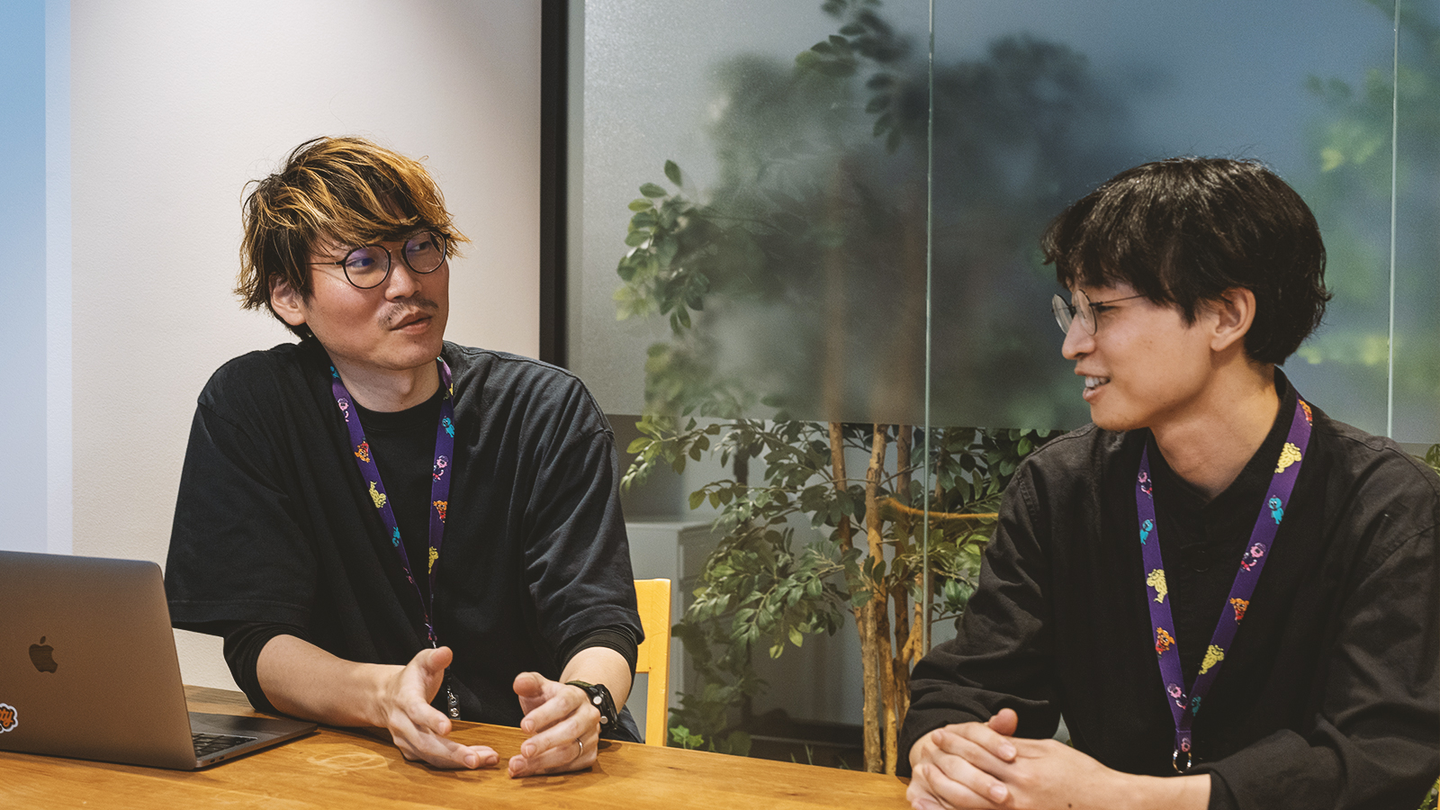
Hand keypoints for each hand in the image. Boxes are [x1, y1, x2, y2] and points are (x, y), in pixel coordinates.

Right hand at [377, 646, 497, 769]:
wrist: (386, 697)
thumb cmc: (410, 679)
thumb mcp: (421, 662)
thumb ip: (434, 658)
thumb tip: (446, 652)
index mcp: (405, 700)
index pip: (416, 711)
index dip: (431, 719)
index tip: (448, 728)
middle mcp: (403, 724)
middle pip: (425, 742)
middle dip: (451, 753)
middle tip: (475, 759)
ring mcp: (406, 741)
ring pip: (431, 756)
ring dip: (457, 761)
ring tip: (485, 760)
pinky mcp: (412, 751)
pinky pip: (433, 761)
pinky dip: (454, 764)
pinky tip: (477, 760)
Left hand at [507, 671, 600, 776]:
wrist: (575, 711)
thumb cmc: (552, 700)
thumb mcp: (540, 687)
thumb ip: (529, 683)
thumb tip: (518, 683)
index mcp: (576, 696)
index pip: (563, 704)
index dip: (544, 715)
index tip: (523, 725)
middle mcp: (588, 716)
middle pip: (570, 730)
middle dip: (545, 742)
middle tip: (524, 750)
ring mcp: (591, 737)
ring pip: (570, 752)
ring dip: (542, 761)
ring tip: (518, 765)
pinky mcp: (589, 755)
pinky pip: (570, 767)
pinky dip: (548, 771)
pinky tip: (530, 770)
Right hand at [907, 709, 1019, 809]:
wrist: (941, 765)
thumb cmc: (976, 755)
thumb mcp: (988, 740)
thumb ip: (999, 730)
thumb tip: (1009, 715)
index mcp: (951, 732)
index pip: (971, 732)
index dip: (992, 742)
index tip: (1012, 754)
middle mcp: (933, 749)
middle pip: (957, 764)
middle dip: (981, 780)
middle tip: (1004, 793)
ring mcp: (922, 770)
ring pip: (943, 784)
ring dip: (967, 797)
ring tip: (993, 803)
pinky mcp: (915, 791)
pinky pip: (926, 802)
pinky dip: (936, 809)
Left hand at [907, 709, 1208, 809]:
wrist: (1112, 803)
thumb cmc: (1083, 776)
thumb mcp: (1050, 750)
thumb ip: (1018, 746)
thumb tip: (993, 738)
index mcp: (1024, 765)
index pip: (981, 750)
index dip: (956, 742)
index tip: (939, 735)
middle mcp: (1019, 790)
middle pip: (971, 776)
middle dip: (944, 767)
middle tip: (922, 758)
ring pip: (971, 803)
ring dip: (944, 794)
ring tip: (923, 785)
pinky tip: (946, 808)